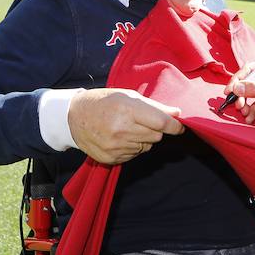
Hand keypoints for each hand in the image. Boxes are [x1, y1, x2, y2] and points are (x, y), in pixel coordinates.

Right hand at [67, 88, 184, 164]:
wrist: (74, 117)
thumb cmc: (104, 102)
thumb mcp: (128, 96)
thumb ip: (155, 106)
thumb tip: (177, 114)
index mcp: (127, 110)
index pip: (161, 123)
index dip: (175, 126)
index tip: (180, 126)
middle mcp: (121, 130)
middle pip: (156, 136)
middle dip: (155, 129)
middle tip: (142, 121)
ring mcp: (115, 146)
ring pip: (147, 146)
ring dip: (143, 138)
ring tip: (127, 128)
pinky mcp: (110, 158)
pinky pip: (134, 155)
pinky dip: (132, 147)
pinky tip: (120, 137)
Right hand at [224, 61, 254, 124]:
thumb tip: (237, 87)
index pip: (249, 69)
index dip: (238, 79)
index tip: (230, 90)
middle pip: (246, 82)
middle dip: (240, 95)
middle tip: (238, 105)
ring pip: (247, 94)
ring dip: (244, 104)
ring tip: (244, 112)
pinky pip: (253, 104)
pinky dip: (250, 111)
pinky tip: (250, 118)